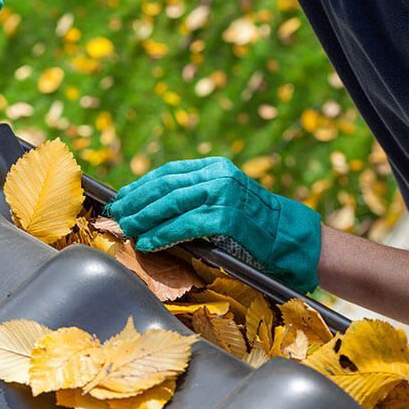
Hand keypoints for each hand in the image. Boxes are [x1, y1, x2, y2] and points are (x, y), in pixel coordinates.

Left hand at [105, 157, 321, 292]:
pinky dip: (163, 234)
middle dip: (136, 201)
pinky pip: (186, 225)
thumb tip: (153, 206)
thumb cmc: (255, 223)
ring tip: (127, 228)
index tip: (122, 197)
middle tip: (116, 214)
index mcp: (215, 167)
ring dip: (144, 218)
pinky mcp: (227, 217)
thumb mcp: (225, 197)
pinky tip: (149, 242)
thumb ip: (196, 195)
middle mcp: (218, 175)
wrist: (292, 237)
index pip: (168, 172)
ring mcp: (224, 194)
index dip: (141, 185)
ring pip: (172, 204)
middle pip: (165, 186)